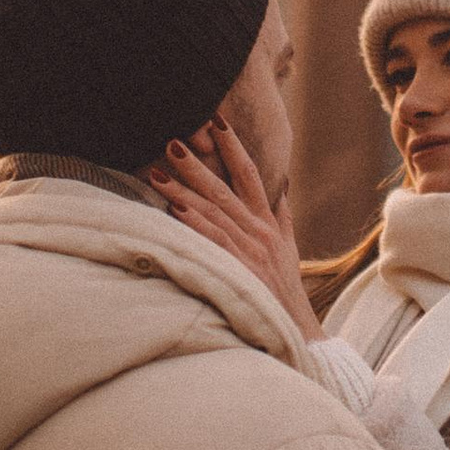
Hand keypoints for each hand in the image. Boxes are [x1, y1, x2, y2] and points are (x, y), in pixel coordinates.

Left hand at [146, 118, 321, 339]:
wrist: (292, 327)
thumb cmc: (283, 287)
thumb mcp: (288, 246)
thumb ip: (281, 213)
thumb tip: (282, 183)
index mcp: (267, 222)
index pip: (249, 174)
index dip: (233, 147)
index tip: (217, 121)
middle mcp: (259, 231)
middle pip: (224, 188)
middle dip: (197, 163)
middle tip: (173, 140)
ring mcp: (249, 249)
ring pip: (212, 212)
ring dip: (183, 191)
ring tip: (157, 173)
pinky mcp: (239, 269)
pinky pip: (214, 241)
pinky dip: (195, 224)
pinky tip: (175, 209)